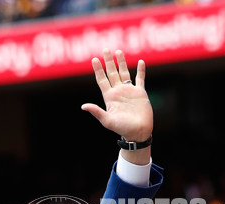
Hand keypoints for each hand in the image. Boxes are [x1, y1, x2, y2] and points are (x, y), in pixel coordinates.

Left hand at [82, 49, 152, 163]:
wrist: (138, 132)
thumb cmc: (123, 128)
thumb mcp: (107, 120)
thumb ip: (97, 112)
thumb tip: (83, 106)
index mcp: (110, 97)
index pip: (102, 80)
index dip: (98, 70)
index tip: (94, 59)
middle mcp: (118, 92)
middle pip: (112, 73)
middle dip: (108, 61)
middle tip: (105, 49)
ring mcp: (129, 91)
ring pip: (124, 73)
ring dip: (121, 62)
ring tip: (118, 51)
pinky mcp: (140, 93)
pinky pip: (140, 79)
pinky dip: (141, 71)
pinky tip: (140, 62)